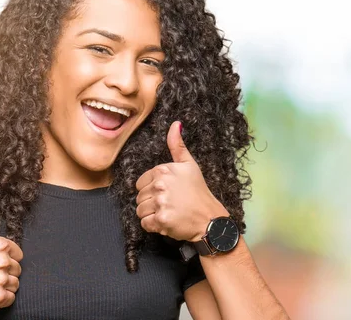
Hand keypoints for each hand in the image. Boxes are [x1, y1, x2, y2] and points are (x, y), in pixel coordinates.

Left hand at [135, 121, 228, 241]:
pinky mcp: (161, 220)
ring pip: (140, 210)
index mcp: (163, 170)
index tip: (166, 193)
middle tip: (169, 204)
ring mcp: (160, 203)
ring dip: (151, 215)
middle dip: (151, 203)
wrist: (210, 218)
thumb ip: (177, 145)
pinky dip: (153, 226)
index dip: (151, 190)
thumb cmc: (199, 191)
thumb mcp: (189, 165)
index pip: (140, 183)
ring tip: (168, 212)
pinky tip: (166, 222)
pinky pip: (145, 223)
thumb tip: (176, 124)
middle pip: (139, 197)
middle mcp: (160, 185)